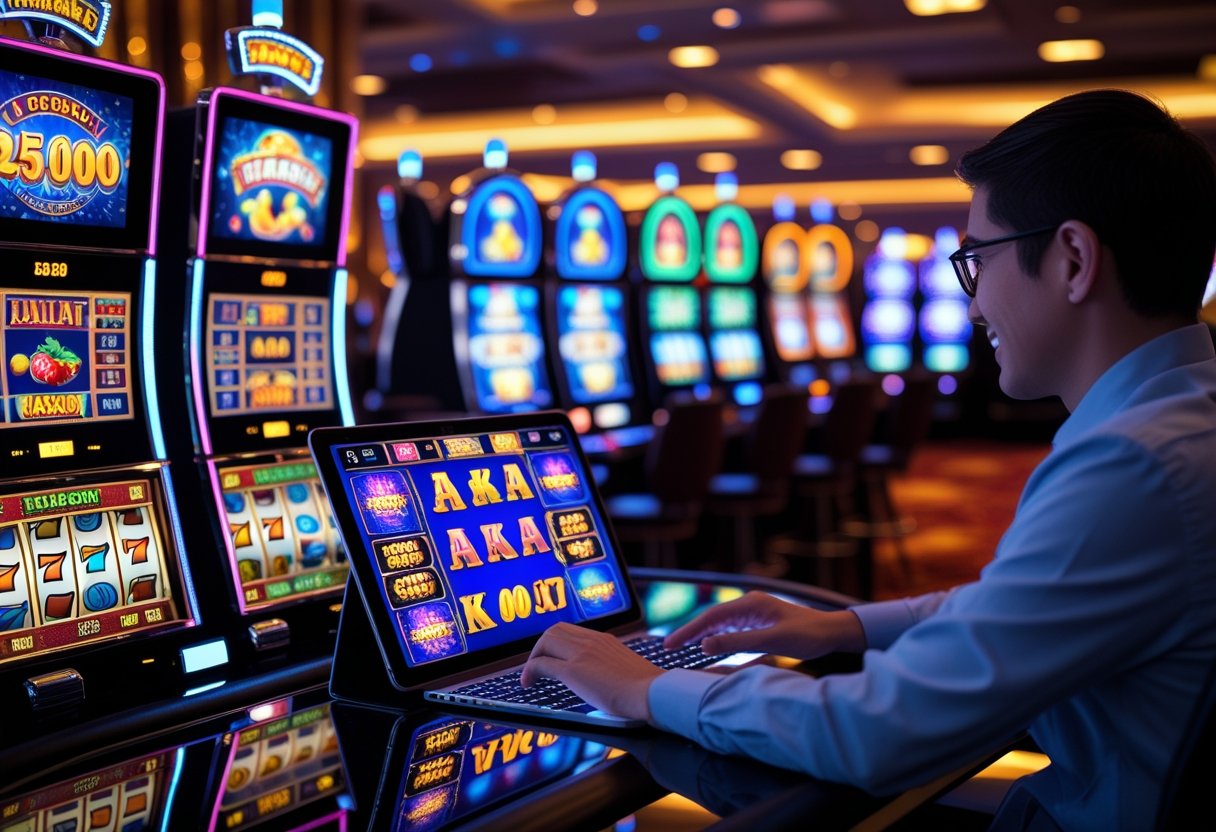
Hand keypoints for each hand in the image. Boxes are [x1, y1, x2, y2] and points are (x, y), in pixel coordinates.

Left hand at [520, 622, 663, 720]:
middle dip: (541, 647)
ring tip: (530, 676)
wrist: (653, 694)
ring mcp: (581, 654)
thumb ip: (615, 670)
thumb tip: (612, 683)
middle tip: (537, 666)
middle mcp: (592, 641)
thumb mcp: (629, 671)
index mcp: (605, 640)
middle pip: (554, 631)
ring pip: (545, 642)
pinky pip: (542, 664)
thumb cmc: (648, 691)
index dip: (556, 642)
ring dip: (533, 657)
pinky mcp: (574, 671)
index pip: (572, 631)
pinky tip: (528, 683)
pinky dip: (530, 671)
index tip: (553, 657)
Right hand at [663, 591, 865, 659]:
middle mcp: (749, 605)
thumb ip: (737, 642)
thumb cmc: (807, 635)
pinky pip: (731, 630)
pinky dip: (716, 638)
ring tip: (681, 648)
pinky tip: (708, 647)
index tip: (670, 644)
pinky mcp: (759, 623)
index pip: (710, 617)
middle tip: (668, 648)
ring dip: (701, 635)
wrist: (833, 633)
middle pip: (711, 619)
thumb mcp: (771, 640)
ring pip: (720, 624)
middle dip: (689, 632)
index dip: (688, 631)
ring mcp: (754, 613)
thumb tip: (705, 644)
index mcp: (749, 603)